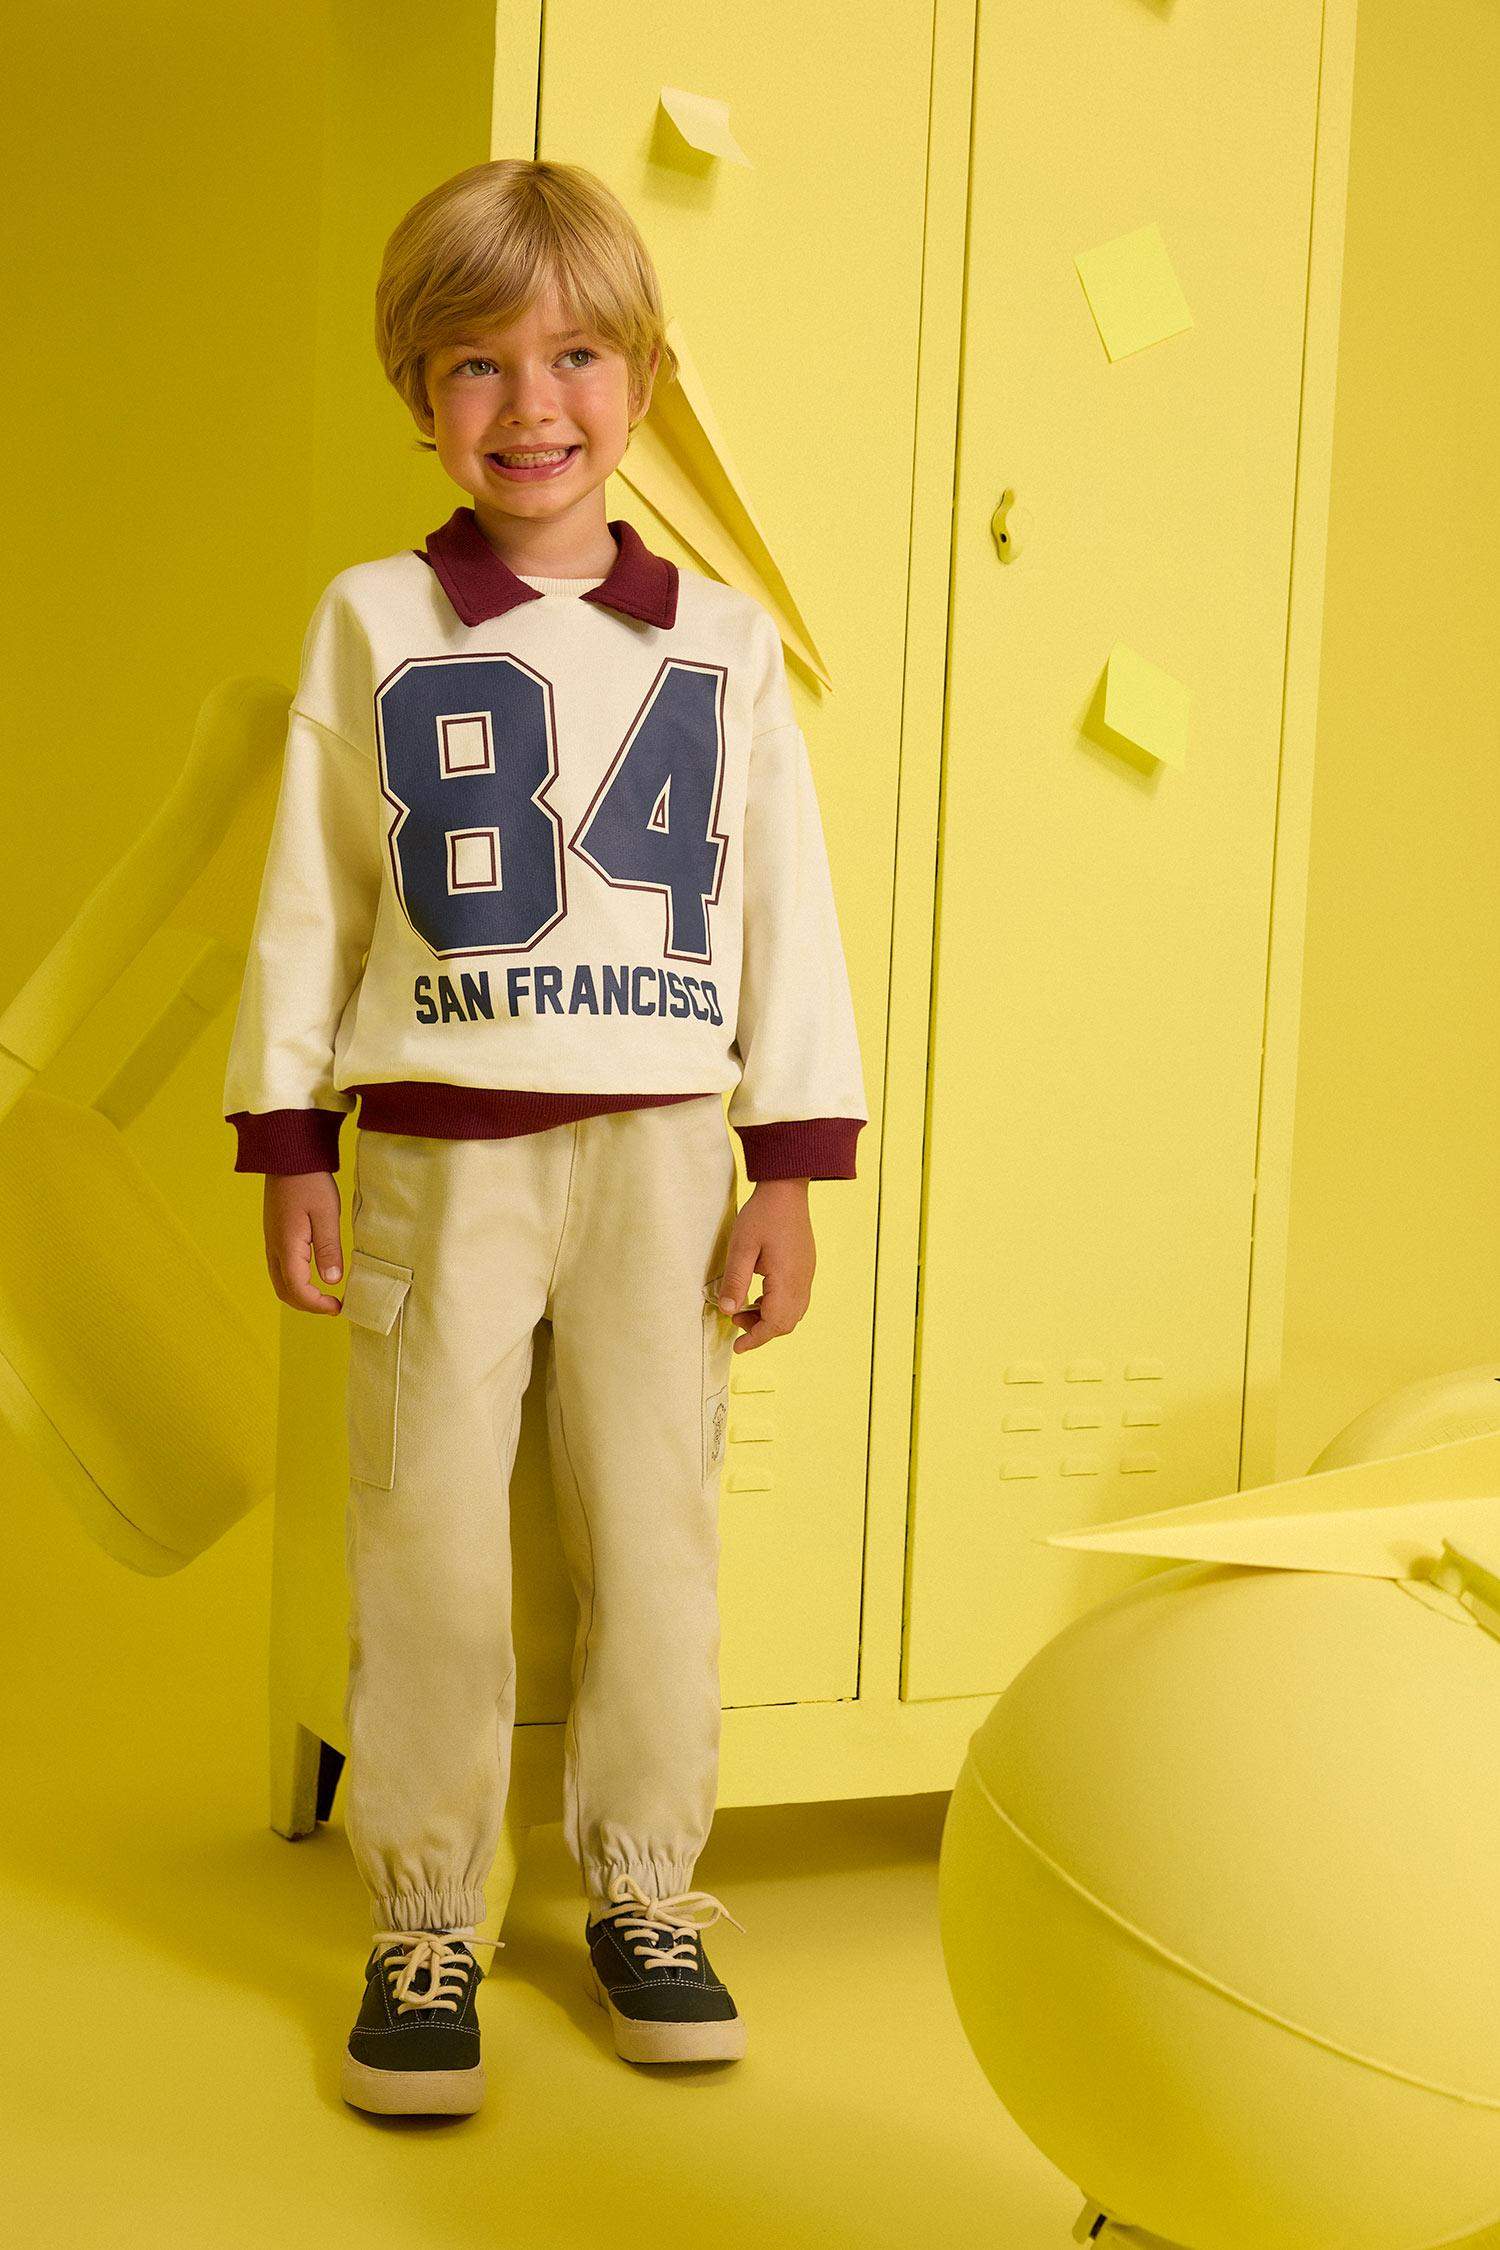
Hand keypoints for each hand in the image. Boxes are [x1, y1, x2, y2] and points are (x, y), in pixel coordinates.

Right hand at [264, 1171, 343, 1313]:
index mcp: (286, 1245)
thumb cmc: (310, 1181)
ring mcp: (271, 1242)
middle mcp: (273, 1248)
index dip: (317, 1305)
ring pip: (280, 1282)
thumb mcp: (327, 1213)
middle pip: (284, 1292)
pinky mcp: (274, 1236)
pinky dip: (295, 1282)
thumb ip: (328, 1248)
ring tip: (326, 1296)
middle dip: (308, 1305)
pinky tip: (314, 1277)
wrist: (288, 1156)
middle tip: (333, 1307)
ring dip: (301, 1295)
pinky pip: (280, 1269)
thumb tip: (332, 1281)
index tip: (339, 1307)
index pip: (297, 1290)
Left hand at [713, 1179, 814, 1352]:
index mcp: (787, 1279)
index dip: (755, 1338)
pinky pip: (796, 1299)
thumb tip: (726, 1310)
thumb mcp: (741, 1246)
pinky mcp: (806, 1268)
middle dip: (761, 1331)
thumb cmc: (763, 1214)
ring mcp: (807, 1274)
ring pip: (793, 1312)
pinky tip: (759, 1296)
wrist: (787, 1189)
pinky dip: (777, 1307)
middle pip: (787, 1323)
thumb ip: (735, 1280)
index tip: (737, 1346)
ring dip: (769, 1319)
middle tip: (736, 1323)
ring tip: (743, 1309)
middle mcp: (802, 1281)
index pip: (775, 1323)